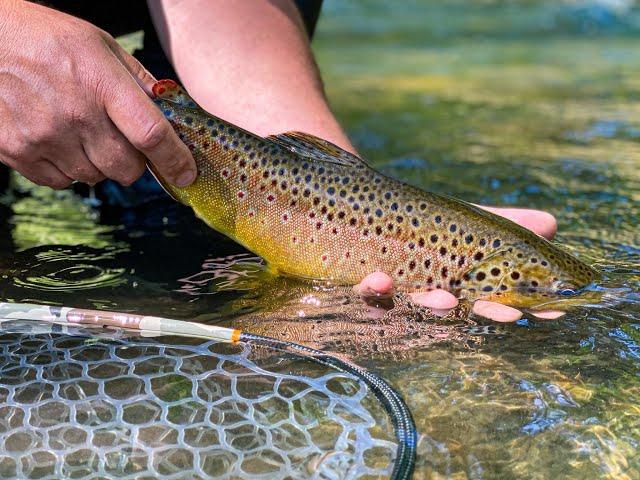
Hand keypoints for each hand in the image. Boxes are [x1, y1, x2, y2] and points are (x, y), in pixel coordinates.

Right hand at [0, 1, 195, 188]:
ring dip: (97, 163)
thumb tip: (174, 114)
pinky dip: (67, 168)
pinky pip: (62, 182)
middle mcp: (74, 113)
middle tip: (119, 139)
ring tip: (78, 129)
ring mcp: (44, 136)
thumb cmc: (45, 39)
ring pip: (96, 178)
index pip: (151, 134)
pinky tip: (56, 138)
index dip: (175, 160)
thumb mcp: (99, 45)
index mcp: (100, 81)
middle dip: (133, 162)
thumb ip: (139, 82)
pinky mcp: (17, 152)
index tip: (186, 174)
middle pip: (127, 169)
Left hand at [355, 206, 565, 321]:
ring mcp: (392, 298)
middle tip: (508, 314)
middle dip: (483, 314)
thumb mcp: (462, 224)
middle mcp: (424, 300)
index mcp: (454, 288)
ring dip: (430, 307)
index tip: (551, 312)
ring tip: (445, 297)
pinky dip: (373, 291)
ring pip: (413, 311)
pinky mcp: (359, 290)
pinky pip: (364, 297)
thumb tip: (551, 222)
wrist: (358, 213)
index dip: (517, 308)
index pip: (489, 303)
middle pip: (458, 314)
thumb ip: (502, 223)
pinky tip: (380, 278)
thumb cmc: (419, 229)